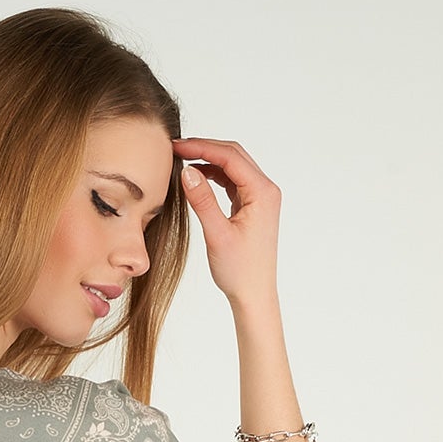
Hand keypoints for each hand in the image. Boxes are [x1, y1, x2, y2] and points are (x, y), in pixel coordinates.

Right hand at [173, 136, 280, 312]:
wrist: (254, 294)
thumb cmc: (240, 271)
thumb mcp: (217, 234)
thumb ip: (202, 201)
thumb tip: (187, 171)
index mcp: (262, 192)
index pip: (230, 157)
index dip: (201, 148)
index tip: (177, 147)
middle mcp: (265, 190)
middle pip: (233, 155)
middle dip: (205, 148)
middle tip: (177, 149)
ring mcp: (260, 198)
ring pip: (233, 166)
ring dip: (209, 160)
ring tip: (183, 161)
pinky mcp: (252, 206)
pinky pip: (232, 181)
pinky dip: (214, 175)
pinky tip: (197, 178)